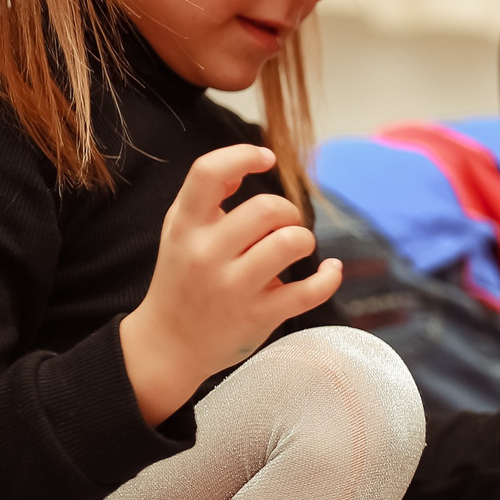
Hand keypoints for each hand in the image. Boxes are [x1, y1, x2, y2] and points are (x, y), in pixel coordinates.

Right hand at [120, 146, 343, 424]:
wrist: (169, 343)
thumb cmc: (182, 277)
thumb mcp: (180, 231)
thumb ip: (208, 196)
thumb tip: (249, 164)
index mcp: (185, 226)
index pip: (208, 173)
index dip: (243, 156)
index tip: (266, 158)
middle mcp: (206, 254)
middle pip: (266, 208)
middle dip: (288, 211)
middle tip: (285, 224)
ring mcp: (233, 287)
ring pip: (290, 243)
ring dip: (303, 240)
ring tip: (296, 247)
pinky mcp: (260, 315)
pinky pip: (310, 290)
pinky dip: (330, 277)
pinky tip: (330, 270)